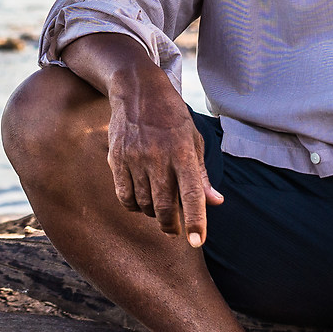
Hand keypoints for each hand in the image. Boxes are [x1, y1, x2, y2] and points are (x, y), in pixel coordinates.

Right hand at [60, 31, 221, 246]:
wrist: (137, 90)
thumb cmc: (172, 117)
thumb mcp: (194, 140)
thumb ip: (201, 174)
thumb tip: (215, 202)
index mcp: (183, 152)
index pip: (191, 194)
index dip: (195, 220)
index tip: (196, 241)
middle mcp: (158, 157)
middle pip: (163, 207)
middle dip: (171, 226)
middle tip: (175, 229)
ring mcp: (134, 158)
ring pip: (143, 204)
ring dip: (152, 214)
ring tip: (158, 209)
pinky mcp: (116, 158)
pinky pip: (124, 195)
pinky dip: (133, 205)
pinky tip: (140, 201)